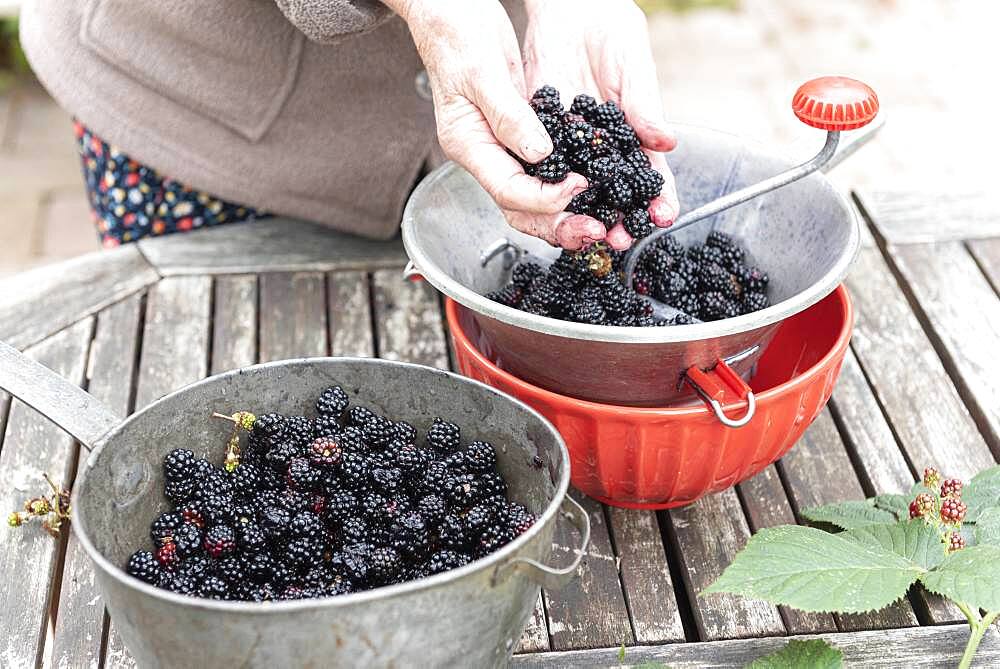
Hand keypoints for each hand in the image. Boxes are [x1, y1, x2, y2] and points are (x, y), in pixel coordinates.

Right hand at [388, 0, 606, 248]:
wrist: (449, 13)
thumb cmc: (457, 34)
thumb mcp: (483, 71)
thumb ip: (510, 115)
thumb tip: (541, 154)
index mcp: (468, 144)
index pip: (509, 189)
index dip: (546, 197)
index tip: (579, 186)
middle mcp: (483, 154)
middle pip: (520, 208)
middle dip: (558, 223)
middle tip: (596, 230)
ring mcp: (499, 149)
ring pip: (531, 200)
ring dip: (564, 215)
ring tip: (598, 224)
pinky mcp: (516, 138)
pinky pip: (541, 175)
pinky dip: (564, 189)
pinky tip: (592, 194)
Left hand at [522, 0, 680, 249]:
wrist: (568, 6)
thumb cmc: (609, 26)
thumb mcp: (631, 62)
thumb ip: (643, 103)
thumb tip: (666, 141)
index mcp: (633, 133)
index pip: (650, 175)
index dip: (658, 199)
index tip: (662, 217)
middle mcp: (602, 146)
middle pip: (613, 193)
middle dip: (618, 219)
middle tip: (621, 238)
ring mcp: (570, 143)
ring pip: (578, 190)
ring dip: (582, 215)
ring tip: (587, 233)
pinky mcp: (539, 134)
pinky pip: (541, 168)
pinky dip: (545, 190)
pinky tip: (549, 207)